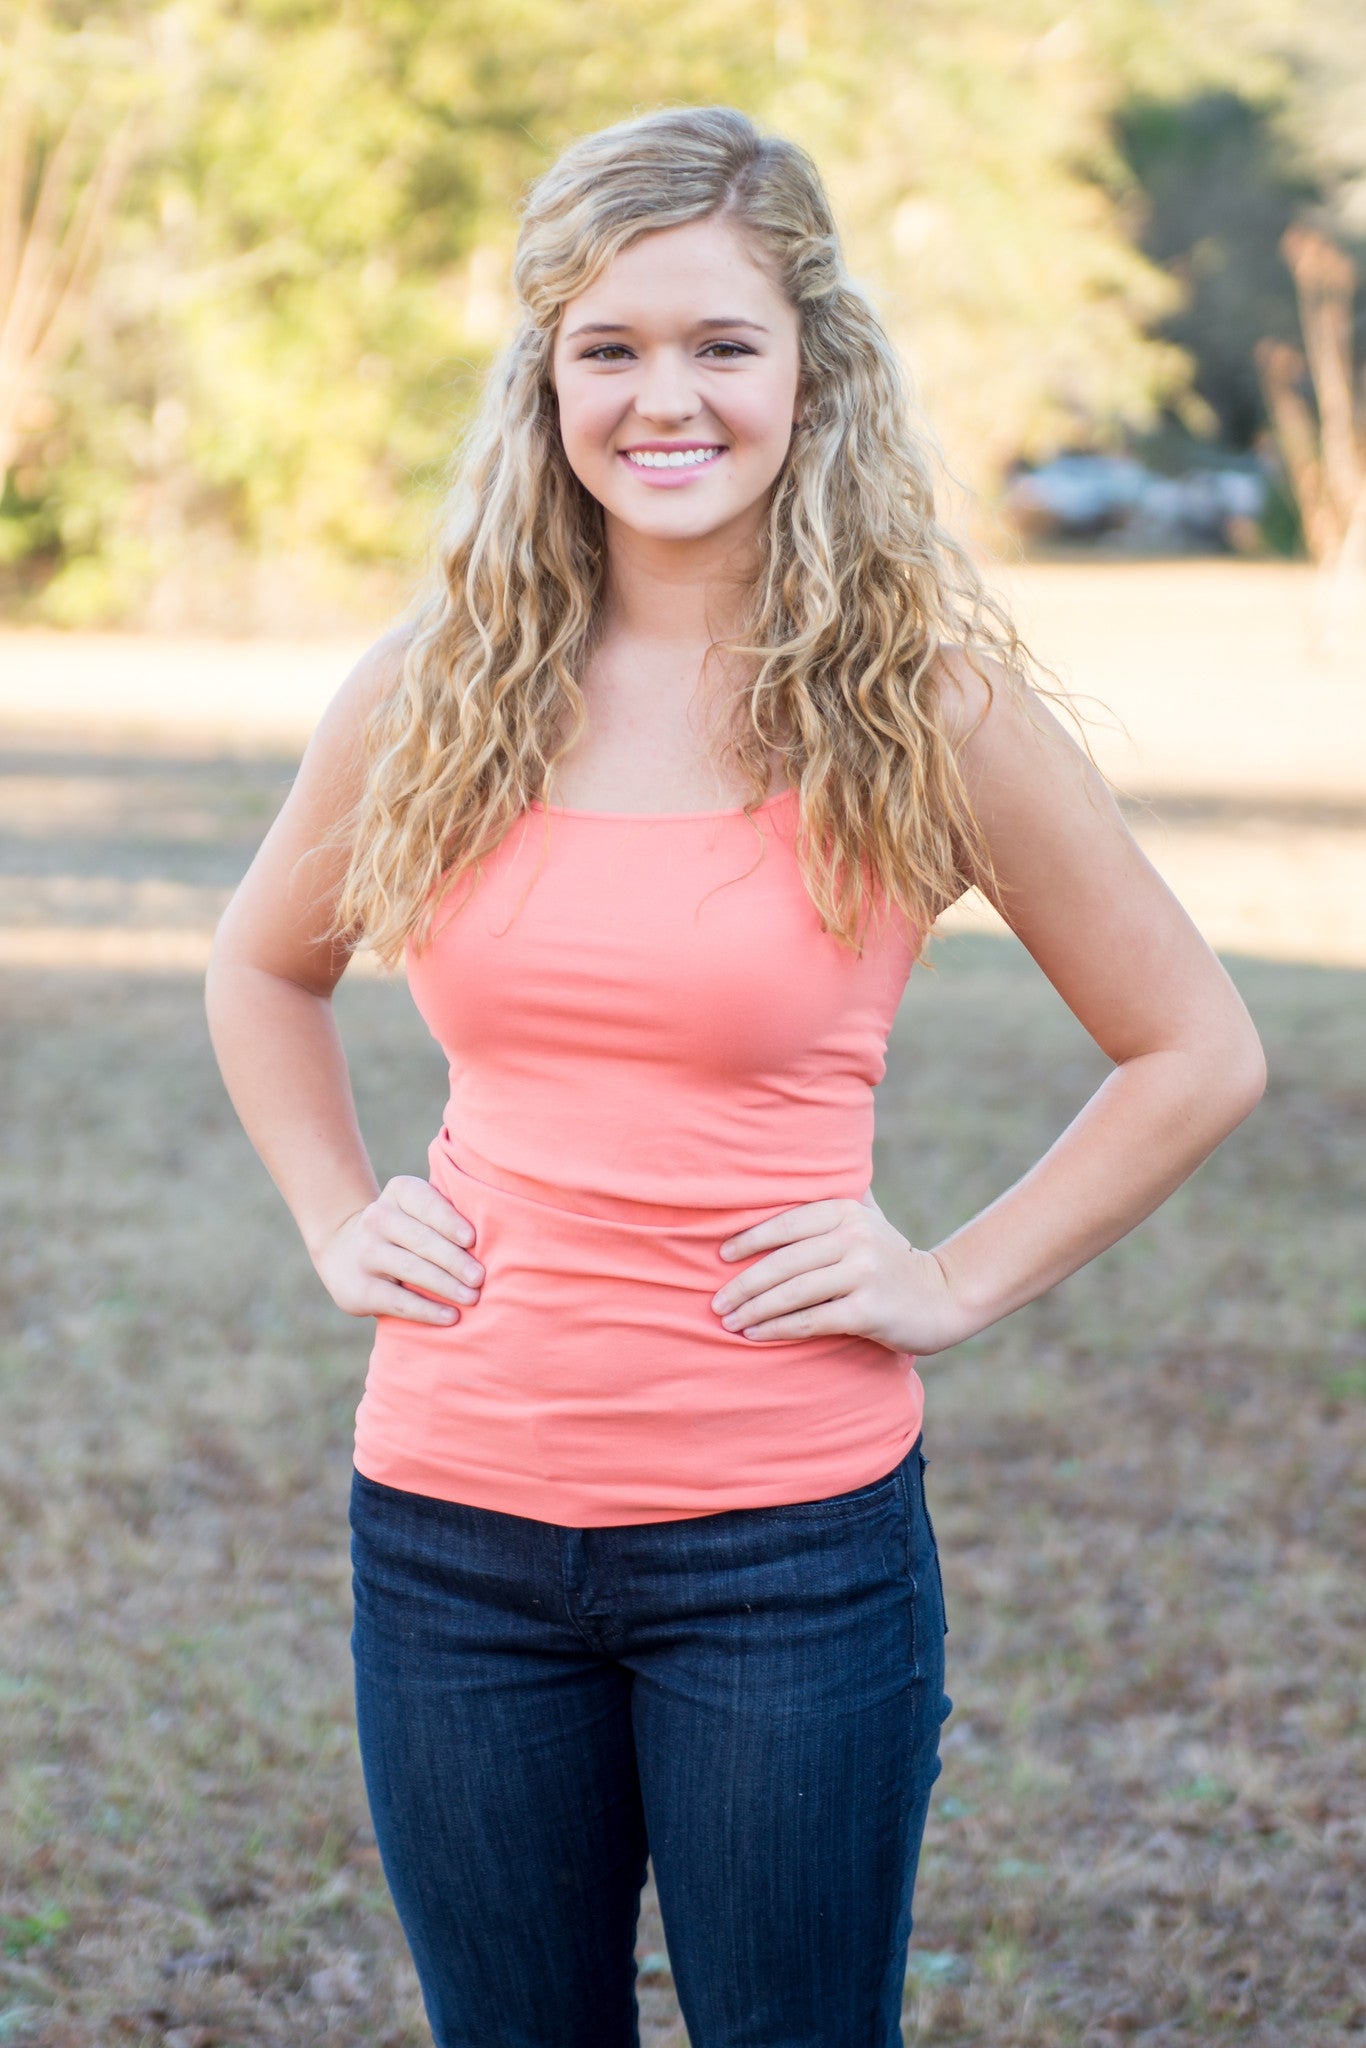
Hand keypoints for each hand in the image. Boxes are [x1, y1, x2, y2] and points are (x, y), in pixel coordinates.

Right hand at [313, 1175, 483, 1325]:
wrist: (345, 1253)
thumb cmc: (407, 1230)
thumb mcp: (418, 1210)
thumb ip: (448, 1215)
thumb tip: (501, 1236)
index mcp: (399, 1192)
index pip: (425, 1203)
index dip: (448, 1221)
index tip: (473, 1239)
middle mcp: (377, 1218)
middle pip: (421, 1240)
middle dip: (454, 1260)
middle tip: (481, 1277)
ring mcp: (366, 1253)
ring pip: (411, 1269)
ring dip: (445, 1285)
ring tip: (473, 1297)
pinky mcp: (360, 1288)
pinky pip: (398, 1301)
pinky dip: (427, 1310)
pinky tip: (451, 1317)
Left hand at [711, 1187, 970, 1354]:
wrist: (944, 1298)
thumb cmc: (891, 1260)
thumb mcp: (868, 1220)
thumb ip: (837, 1199)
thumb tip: (791, 1166)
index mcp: (847, 1211)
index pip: (786, 1223)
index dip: (749, 1240)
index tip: (720, 1256)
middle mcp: (855, 1237)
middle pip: (783, 1262)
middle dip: (744, 1284)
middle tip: (716, 1302)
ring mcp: (863, 1274)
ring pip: (792, 1293)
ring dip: (754, 1309)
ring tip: (728, 1321)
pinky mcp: (868, 1310)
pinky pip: (811, 1320)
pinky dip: (778, 1328)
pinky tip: (756, 1334)